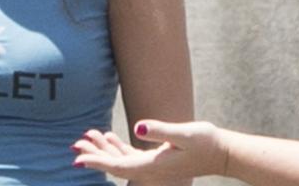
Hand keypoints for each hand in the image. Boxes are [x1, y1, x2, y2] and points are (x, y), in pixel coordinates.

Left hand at [72, 120, 227, 182]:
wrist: (223, 153)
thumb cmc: (207, 142)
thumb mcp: (183, 133)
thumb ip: (160, 130)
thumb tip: (138, 127)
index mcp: (153, 166)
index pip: (118, 166)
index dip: (97, 161)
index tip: (78, 157)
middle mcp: (151, 170)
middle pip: (115, 165)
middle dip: (94, 154)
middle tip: (74, 144)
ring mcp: (154, 166)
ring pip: (121, 160)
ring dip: (103, 149)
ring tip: (86, 137)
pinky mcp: (158, 160)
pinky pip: (131, 157)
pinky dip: (117, 148)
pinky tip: (109, 137)